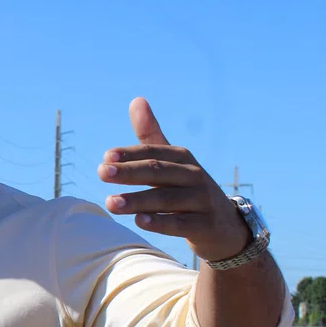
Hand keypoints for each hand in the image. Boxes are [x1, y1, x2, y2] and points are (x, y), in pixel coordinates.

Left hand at [97, 97, 250, 261]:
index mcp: (182, 158)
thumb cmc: (187, 189)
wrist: (224, 226)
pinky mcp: (205, 225)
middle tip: (101, 173)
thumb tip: (136, 99)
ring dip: (138, 200)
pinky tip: (139, 221)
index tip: (106, 157)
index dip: (131, 154)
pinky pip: (181, 224)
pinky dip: (160, 223)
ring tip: (110, 203)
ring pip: (167, 199)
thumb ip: (151, 136)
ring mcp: (202, 201)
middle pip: (159, 172)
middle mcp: (194, 176)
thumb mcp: (171, 162)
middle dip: (130, 172)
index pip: (154, 152)